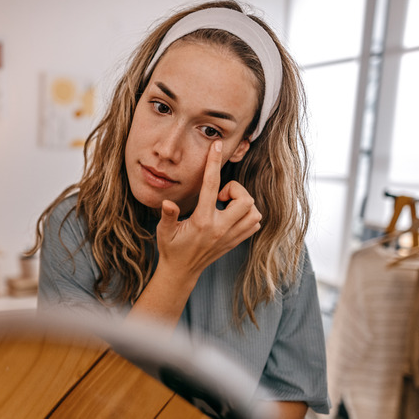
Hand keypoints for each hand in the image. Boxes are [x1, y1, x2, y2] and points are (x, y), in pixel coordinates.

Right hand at [156, 141, 261, 277]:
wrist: (182, 272)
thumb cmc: (171, 248)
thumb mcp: (164, 231)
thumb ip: (168, 215)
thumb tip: (168, 202)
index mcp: (202, 221)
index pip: (211, 186)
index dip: (213, 162)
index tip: (216, 146)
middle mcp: (220, 229)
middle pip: (245, 200)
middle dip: (235, 190)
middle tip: (220, 196)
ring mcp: (230, 236)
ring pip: (254, 212)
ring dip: (243, 203)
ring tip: (226, 206)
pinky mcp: (236, 241)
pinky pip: (254, 223)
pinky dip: (248, 215)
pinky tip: (232, 215)